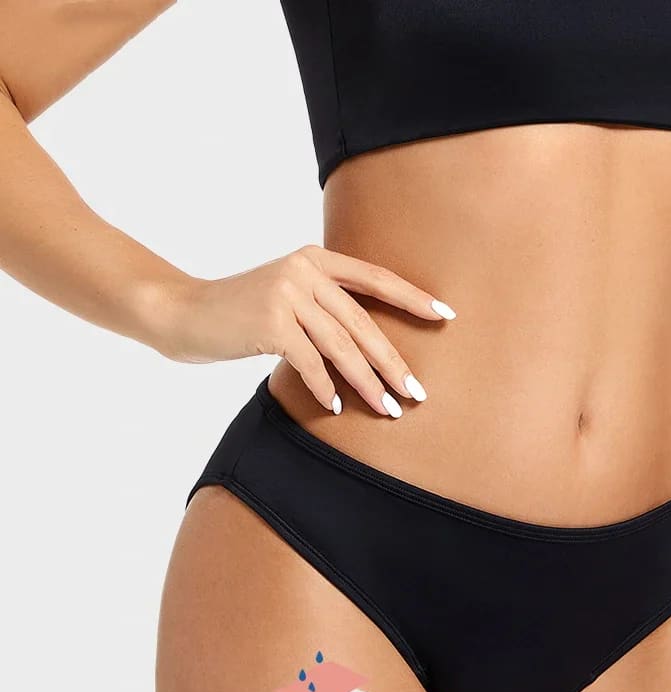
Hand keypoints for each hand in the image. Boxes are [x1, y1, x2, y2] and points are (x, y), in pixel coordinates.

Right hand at [149, 245, 456, 416]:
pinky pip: (309, 362)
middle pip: (363, 323)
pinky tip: (335, 406)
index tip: (445, 317)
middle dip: (393, 362)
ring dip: (367, 383)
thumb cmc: (240, 313)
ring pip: (342, 347)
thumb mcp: (287, 296)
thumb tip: (372, 346)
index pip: (376, 278)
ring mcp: (286, 294)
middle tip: (416, 393)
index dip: (413, 298)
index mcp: (315, 258)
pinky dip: (323, 386)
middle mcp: (304, 270)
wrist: (181, 312)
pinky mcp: (269, 322)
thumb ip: (324, 306)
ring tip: (388, 410)